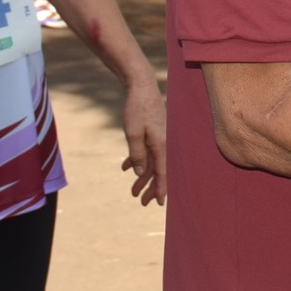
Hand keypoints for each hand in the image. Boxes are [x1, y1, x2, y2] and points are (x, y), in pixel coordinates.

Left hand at [121, 79, 167, 204]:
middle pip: (158, 170)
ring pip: (152, 162)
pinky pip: (147, 151)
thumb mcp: (133, 133)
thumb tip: (141, 173)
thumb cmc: (137, 109)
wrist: (141, 86)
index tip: (160, 204)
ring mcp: (158, 137)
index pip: (162, 172)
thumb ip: (137, 154)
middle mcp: (163, 143)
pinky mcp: (153, 132)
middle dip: (150, 187)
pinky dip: (138, 160)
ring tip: (133, 190)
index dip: (161, 189)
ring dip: (142, 176)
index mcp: (161, 145)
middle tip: (142, 202)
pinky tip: (126, 167)